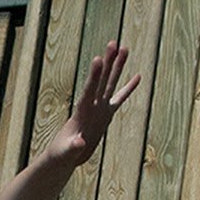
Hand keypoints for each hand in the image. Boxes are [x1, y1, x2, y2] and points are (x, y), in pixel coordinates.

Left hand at [55, 41, 140, 165]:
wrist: (65, 156)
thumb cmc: (62, 155)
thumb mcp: (67, 153)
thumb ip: (72, 147)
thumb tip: (79, 142)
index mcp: (81, 112)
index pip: (89, 91)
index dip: (93, 75)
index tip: (98, 58)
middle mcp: (91, 106)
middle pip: (101, 80)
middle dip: (108, 62)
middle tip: (113, 42)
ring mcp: (99, 109)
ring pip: (110, 83)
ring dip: (117, 66)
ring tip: (124, 48)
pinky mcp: (105, 115)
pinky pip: (119, 99)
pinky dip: (128, 89)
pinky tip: (138, 76)